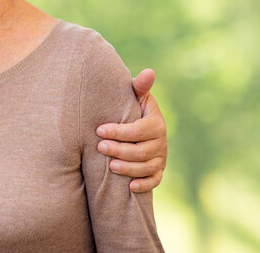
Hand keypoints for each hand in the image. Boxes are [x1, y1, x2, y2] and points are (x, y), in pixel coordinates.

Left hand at [97, 68, 166, 192]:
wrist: (140, 125)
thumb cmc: (133, 108)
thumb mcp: (136, 96)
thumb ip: (139, 86)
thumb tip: (149, 72)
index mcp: (156, 122)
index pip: (138, 130)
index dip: (119, 132)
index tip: (99, 130)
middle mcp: (161, 142)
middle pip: (141, 151)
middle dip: (119, 150)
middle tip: (100, 147)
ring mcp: (161, 158)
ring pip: (146, 167)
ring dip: (129, 168)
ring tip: (110, 166)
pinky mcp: (158, 171)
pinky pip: (155, 181)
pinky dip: (144, 185)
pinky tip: (130, 187)